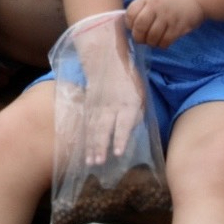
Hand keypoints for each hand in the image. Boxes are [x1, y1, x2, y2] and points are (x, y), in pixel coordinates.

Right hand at [74, 25, 149, 161]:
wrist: (105, 61)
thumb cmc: (128, 80)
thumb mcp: (140, 94)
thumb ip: (137, 113)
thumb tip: (131, 130)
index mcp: (127, 104)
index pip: (123, 123)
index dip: (120, 138)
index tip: (117, 152)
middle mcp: (111, 107)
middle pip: (104, 129)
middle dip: (100, 147)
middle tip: (98, 163)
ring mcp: (97, 107)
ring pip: (93, 128)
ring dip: (91, 146)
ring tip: (89, 161)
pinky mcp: (89, 106)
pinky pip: (87, 124)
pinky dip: (85, 137)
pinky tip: (84, 148)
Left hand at [125, 0, 203, 47]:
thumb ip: (143, 4)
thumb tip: (131, 21)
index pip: (130, 14)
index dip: (129, 24)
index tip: (133, 27)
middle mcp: (156, 7)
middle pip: (139, 27)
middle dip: (138, 37)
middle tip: (141, 39)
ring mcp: (168, 18)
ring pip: (152, 37)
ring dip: (150, 42)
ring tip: (152, 41)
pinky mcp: (179, 27)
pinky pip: (166, 41)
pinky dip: (162, 45)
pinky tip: (162, 42)